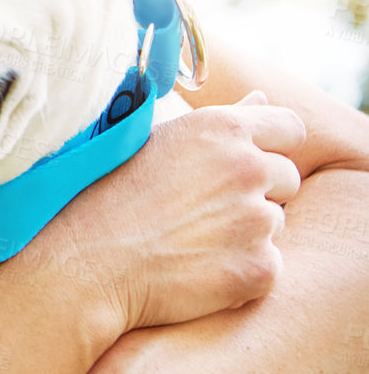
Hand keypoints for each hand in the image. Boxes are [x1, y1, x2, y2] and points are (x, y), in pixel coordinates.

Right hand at [16, 90, 302, 336]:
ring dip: (246, 234)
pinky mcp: (259, 268)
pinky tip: (195, 269)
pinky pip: (268, 266)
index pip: (290, 128)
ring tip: (189, 241)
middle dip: (259, 193)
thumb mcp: (159, 143)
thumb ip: (221, 123)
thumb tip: (262, 101)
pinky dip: (240, 272)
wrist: (83, 264)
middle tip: (203, 212)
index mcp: (221, 129)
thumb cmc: (107, 197)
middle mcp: (247, 167)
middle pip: (287, 178)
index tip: (246, 166)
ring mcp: (256, 220)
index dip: (272, 147)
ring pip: (274, 224)